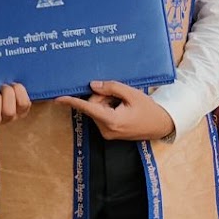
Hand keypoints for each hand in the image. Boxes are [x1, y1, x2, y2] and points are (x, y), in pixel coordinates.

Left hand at [55, 81, 174, 141]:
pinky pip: (101, 115)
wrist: (160, 125)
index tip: (58, 99)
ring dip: (106, 102)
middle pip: (93, 106)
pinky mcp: (108, 133)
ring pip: (96, 110)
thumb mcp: (132, 94)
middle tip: (119, 95)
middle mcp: (106, 130)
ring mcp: (107, 133)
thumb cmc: (148, 109)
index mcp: (112, 121)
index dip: (72, 102)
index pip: (88, 108)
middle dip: (102, 97)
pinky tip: (121, 107)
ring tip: (123, 103)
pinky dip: (108, 108)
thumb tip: (93, 85)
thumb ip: (111, 88)